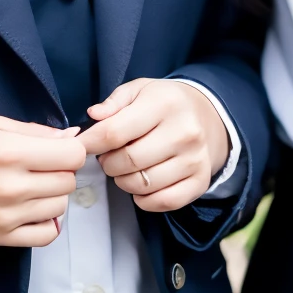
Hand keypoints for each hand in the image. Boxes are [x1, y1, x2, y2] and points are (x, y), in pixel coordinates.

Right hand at [0, 115, 85, 247]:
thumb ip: (35, 131)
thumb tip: (72, 137)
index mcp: (9, 152)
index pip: (73, 156)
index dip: (70, 149)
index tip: (58, 149)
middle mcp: (11, 186)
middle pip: (68, 181)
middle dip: (60, 170)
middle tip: (39, 165)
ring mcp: (6, 215)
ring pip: (60, 206)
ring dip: (52, 195)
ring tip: (30, 185)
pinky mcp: (0, 237)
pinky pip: (47, 235)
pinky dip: (47, 222)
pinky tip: (31, 208)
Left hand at [80, 81, 230, 212]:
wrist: (209, 116)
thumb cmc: (166, 104)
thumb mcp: (139, 90)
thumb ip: (114, 102)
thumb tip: (94, 116)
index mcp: (165, 104)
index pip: (115, 131)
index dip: (91, 142)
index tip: (83, 145)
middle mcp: (184, 132)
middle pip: (127, 161)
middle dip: (108, 163)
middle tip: (109, 156)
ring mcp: (194, 159)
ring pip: (142, 185)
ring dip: (124, 181)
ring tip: (126, 168)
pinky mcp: (200, 181)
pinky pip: (162, 202)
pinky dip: (144, 199)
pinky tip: (143, 184)